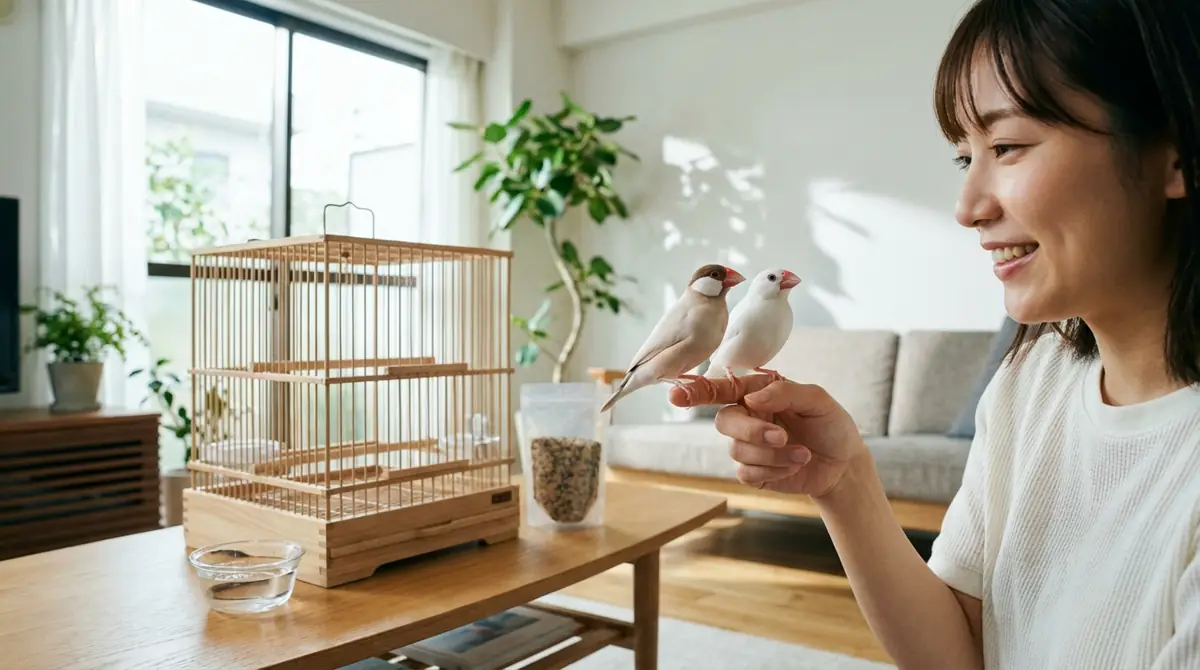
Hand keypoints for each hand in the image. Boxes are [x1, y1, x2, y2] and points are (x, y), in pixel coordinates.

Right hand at [669, 374, 866, 496]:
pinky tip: (793, 465)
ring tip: (802, 453)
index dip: (695, 391)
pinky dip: (772, 470)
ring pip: (737, 450)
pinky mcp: (753, 472)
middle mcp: (747, 417)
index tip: (676, 395)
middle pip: (725, 421)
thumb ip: (785, 392)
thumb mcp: (817, 400)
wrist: (844, 464)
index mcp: (756, 393)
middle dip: (752, 431)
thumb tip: (753, 399)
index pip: (720, 389)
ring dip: (773, 454)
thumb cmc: (831, 425)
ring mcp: (747, 446)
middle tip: (783, 436)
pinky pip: (746, 473)